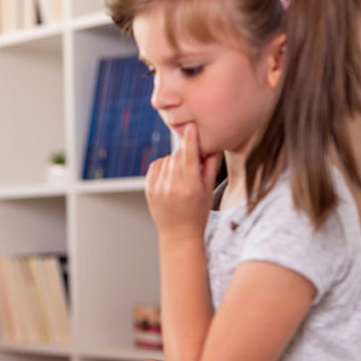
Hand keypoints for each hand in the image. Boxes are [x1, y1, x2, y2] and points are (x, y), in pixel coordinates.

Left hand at [146, 124, 219, 242]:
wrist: (179, 234)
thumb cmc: (198, 213)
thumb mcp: (208, 190)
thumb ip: (209, 167)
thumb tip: (212, 145)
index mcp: (191, 188)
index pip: (189, 156)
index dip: (190, 139)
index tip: (190, 126)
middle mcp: (173, 188)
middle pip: (177, 155)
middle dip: (185, 154)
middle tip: (192, 163)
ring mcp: (158, 189)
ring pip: (166, 159)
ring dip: (174, 161)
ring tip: (181, 174)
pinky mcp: (149, 190)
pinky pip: (155, 166)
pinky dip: (163, 165)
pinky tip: (170, 175)